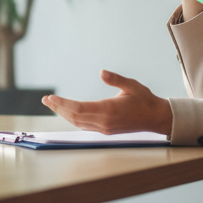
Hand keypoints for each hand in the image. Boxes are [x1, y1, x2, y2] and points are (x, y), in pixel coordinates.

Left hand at [40, 70, 173, 135]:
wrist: (156, 118)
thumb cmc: (144, 99)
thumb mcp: (132, 85)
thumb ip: (116, 79)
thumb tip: (101, 72)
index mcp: (108, 110)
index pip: (78, 109)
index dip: (62, 104)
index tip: (50, 98)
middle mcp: (104, 122)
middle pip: (74, 117)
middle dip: (58, 108)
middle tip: (46, 100)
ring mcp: (104, 128)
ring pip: (78, 123)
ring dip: (64, 114)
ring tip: (53, 105)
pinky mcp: (106, 130)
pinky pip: (84, 126)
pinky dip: (73, 119)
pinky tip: (67, 113)